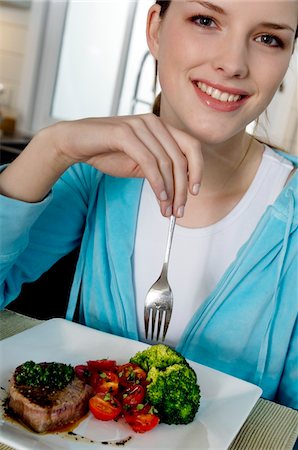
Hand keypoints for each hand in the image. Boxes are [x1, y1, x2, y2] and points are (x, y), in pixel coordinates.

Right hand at [56, 114, 202, 216]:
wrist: (75, 143)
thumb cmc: (107, 152)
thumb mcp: (140, 162)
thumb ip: (159, 169)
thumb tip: (180, 189)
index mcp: (161, 127)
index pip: (191, 146)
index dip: (198, 170)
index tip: (195, 192)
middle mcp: (153, 122)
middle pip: (181, 158)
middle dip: (183, 188)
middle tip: (180, 211)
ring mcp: (139, 125)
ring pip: (166, 162)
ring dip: (170, 191)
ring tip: (168, 211)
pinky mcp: (124, 133)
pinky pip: (149, 162)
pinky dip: (157, 183)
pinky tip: (160, 198)